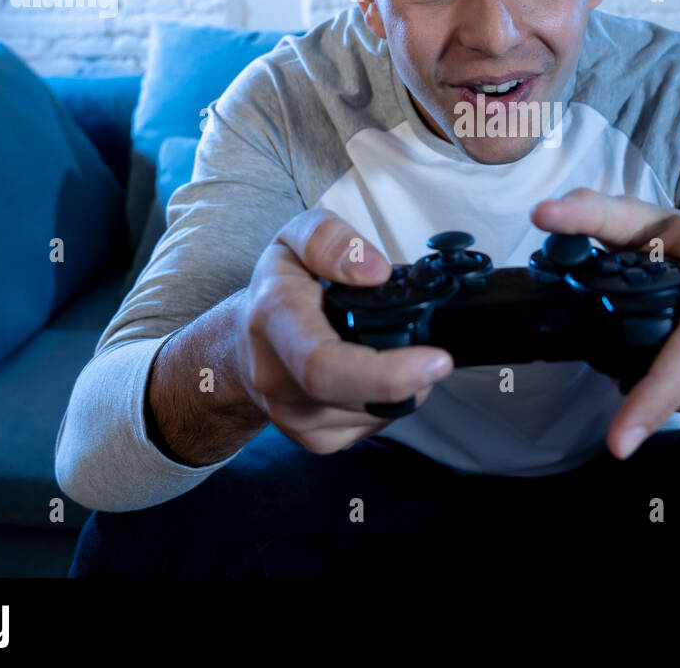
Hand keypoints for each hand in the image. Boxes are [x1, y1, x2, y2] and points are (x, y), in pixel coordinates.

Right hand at [234, 208, 453, 453]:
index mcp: (273, 320)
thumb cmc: (277, 289)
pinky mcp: (315, 440)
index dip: (385, 372)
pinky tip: (378, 374)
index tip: (436, 359)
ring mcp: (294, 417)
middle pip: (358, 397)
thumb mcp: (295, 239)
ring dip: (402, 386)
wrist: (241, 345)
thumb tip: (376, 272)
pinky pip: (372, 425)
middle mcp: (276, 378)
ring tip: (391, 349)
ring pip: (374, 412)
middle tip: (438, 357)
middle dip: (410, 381)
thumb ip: (330, 239)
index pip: (323, 365)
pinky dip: (390, 401)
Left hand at [530, 188, 679, 460]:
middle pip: (679, 374)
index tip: (618, 442)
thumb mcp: (651, 222)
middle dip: (640, 370)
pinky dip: (674, 388)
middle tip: (624, 340)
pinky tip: (679, 355)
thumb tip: (544, 213)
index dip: (654, 395)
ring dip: (656, 376)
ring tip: (662, 332)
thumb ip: (596, 214)